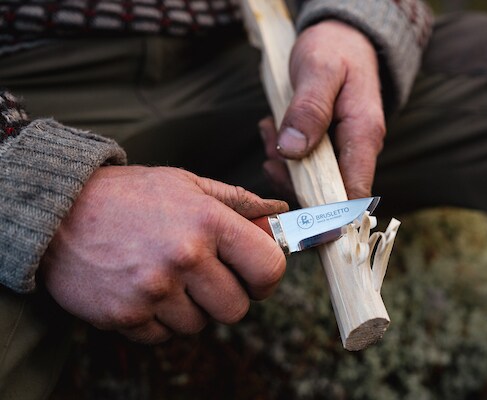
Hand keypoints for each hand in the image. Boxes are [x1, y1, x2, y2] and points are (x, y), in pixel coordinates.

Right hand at [40, 166, 287, 343]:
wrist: (59, 211)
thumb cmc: (128, 195)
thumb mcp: (186, 184)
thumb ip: (236, 200)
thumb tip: (277, 211)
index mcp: (208, 222)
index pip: (268, 268)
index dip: (268, 277)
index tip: (256, 276)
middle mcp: (185, 258)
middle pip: (236, 308)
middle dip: (226, 296)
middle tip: (205, 276)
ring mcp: (154, 291)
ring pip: (200, 325)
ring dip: (190, 308)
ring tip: (166, 277)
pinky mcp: (126, 316)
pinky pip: (163, 336)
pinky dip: (158, 320)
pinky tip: (143, 290)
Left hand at [260, 20, 384, 199]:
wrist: (342, 39)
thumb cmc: (335, 50)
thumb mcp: (319, 70)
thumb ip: (309, 109)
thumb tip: (294, 151)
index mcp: (363, 134)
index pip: (354, 194)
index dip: (328, 214)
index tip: (295, 215)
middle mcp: (356, 150)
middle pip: (325, 192)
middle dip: (291, 179)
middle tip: (271, 147)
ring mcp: (340, 151)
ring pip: (308, 181)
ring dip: (282, 164)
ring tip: (271, 129)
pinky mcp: (324, 149)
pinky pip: (301, 165)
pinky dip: (282, 154)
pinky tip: (274, 130)